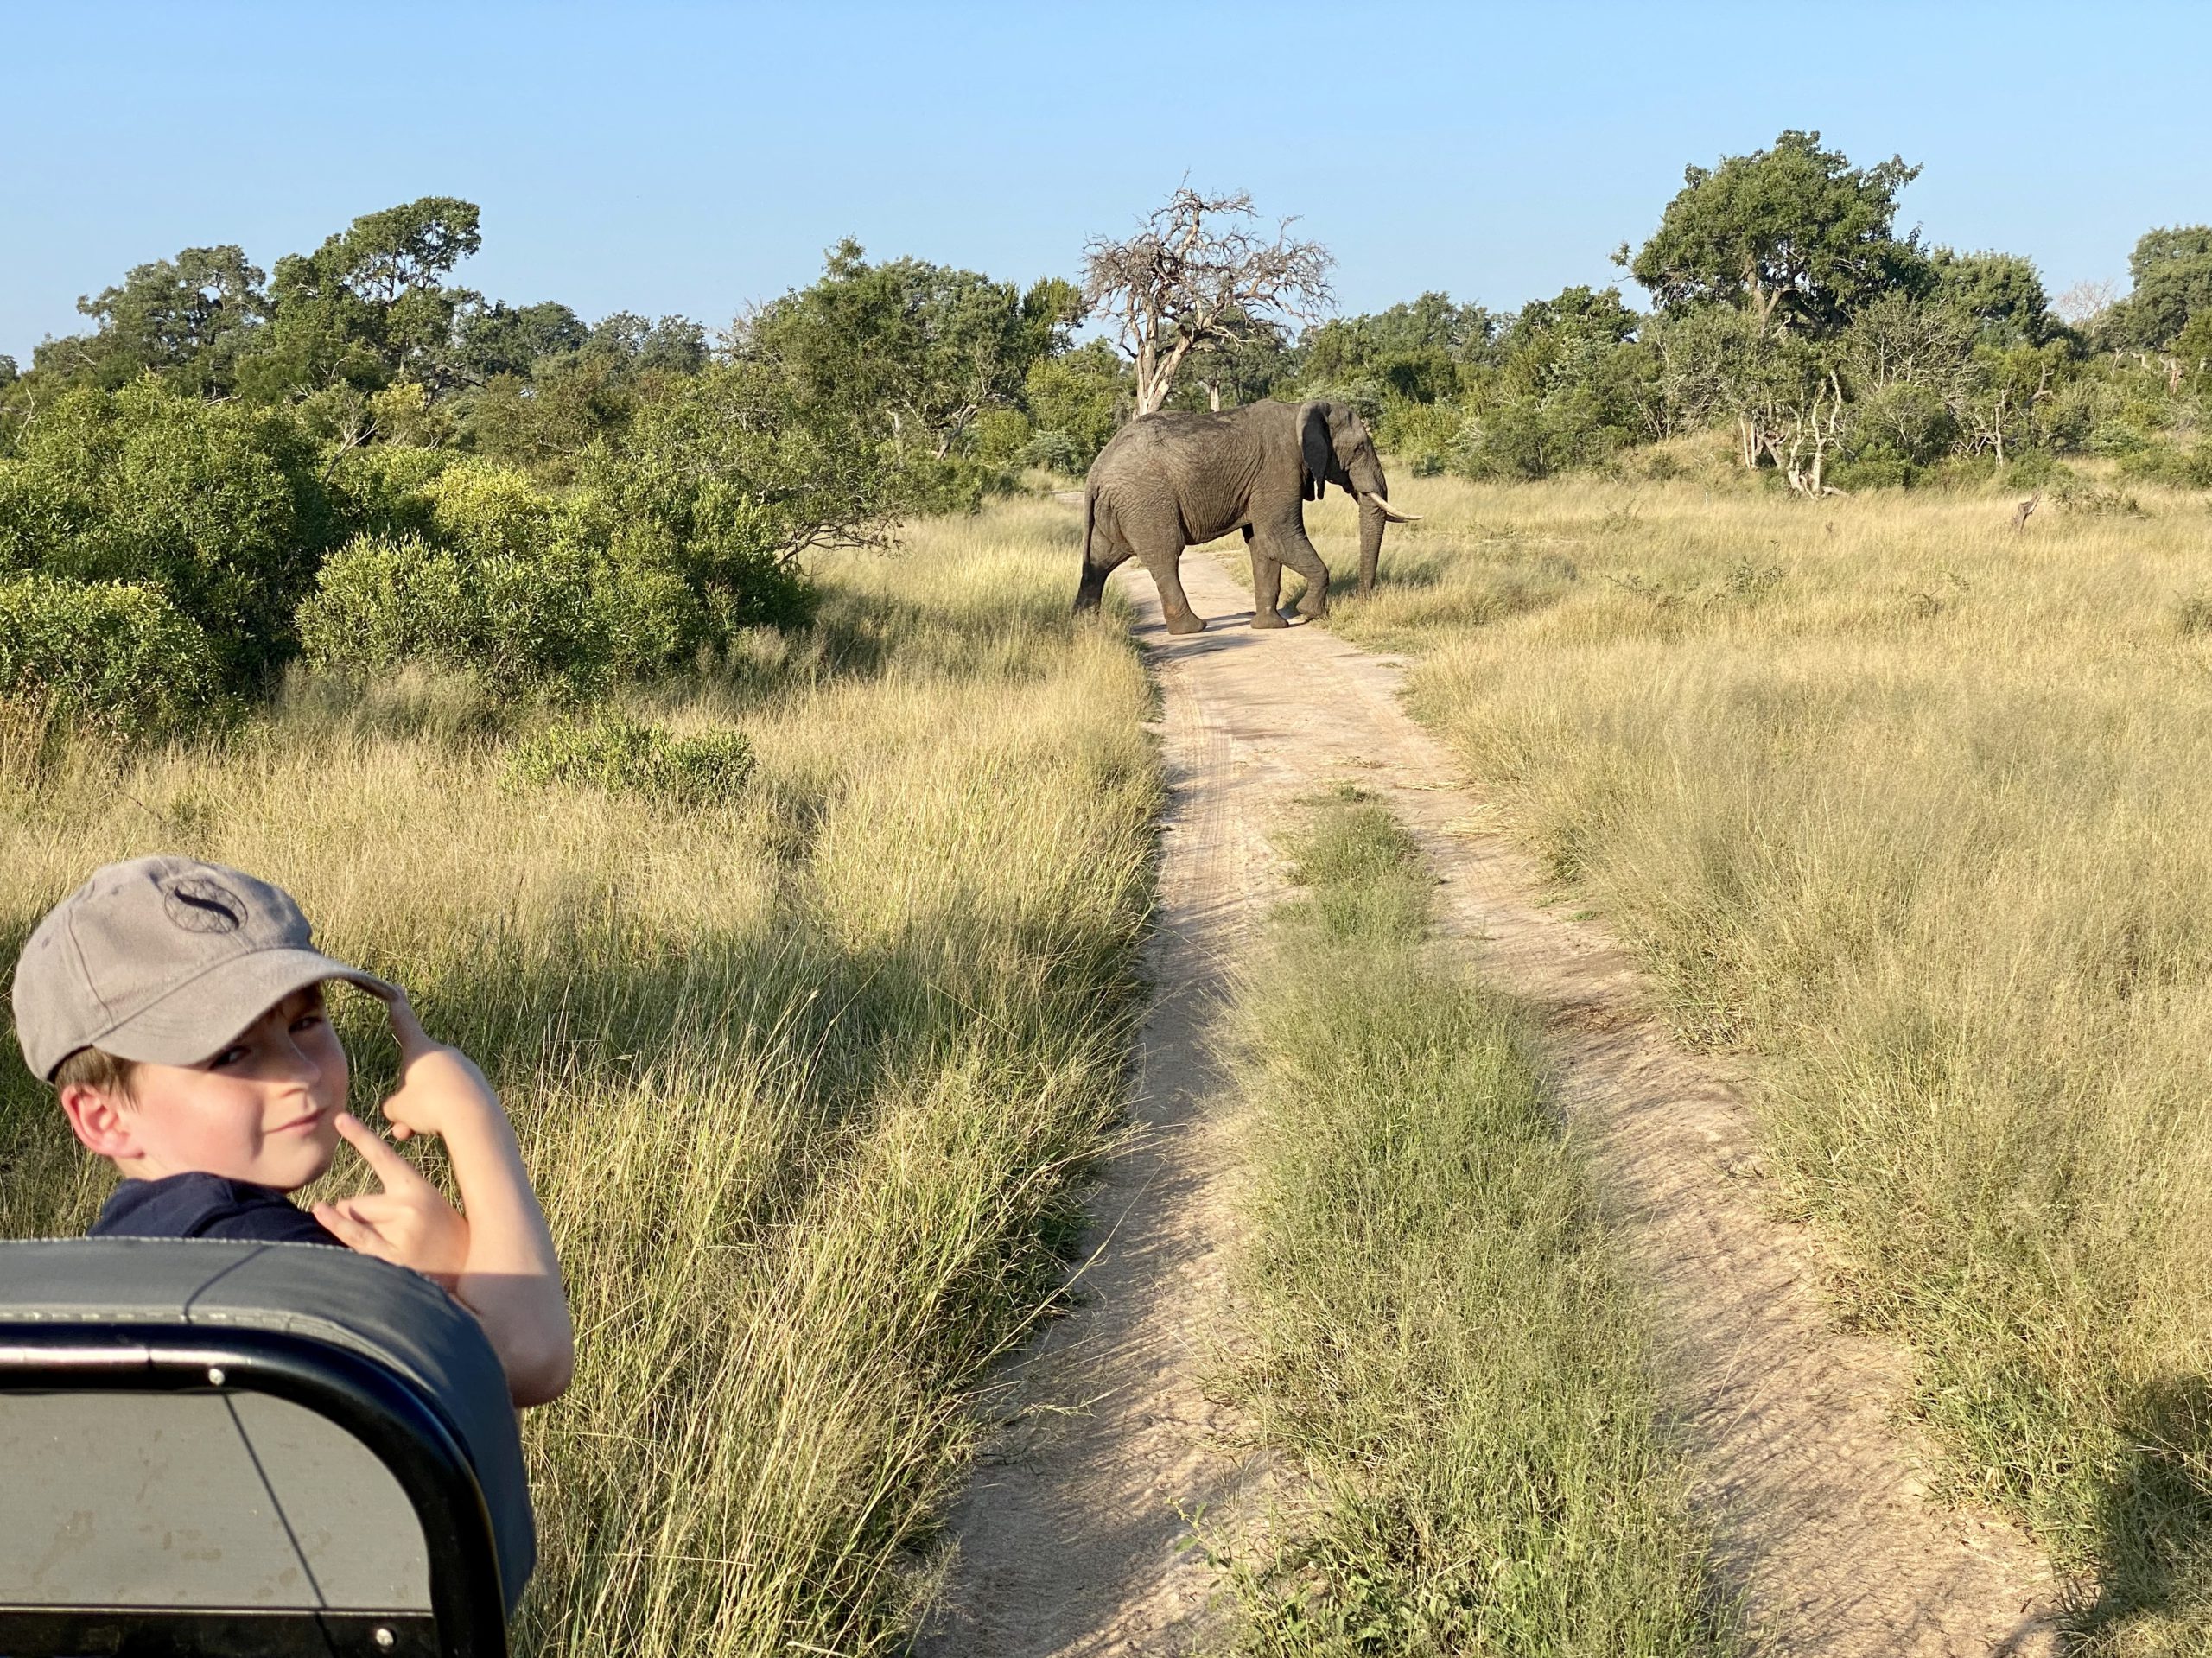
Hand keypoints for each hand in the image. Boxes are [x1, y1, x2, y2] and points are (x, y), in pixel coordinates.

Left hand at [313, 1111, 469, 1288]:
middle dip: (356, 1214)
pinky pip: (355, 1236)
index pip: (384, 1157)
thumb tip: (337, 1204)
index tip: (340, 1117)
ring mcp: (400, 1232)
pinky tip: (321, 1212)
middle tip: (385, 1231)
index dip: (361, 1135)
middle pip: (356, 1201)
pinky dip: (336, 1225)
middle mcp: (408, 1207)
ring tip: (385, 1241)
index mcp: (418, 1189)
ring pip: (354, 1218)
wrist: (469, 1269)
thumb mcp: (427, 1205)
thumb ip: (388, 1200)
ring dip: (354, 1227)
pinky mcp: (393, 1256)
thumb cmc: (443, 1235)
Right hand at [373, 991, 498, 1144]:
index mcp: (421, 1050)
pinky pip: (453, 1098)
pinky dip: (444, 1114)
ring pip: (434, 1090)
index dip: (398, 1009)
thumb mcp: (399, 1108)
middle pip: (418, 1073)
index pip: (405, 1025)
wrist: (473, 1118)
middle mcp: (444, 1053)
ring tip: (416, 1131)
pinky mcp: (478, 1085)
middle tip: (403, 1122)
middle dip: (408, 1098)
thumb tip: (400, 1109)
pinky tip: (442, 1128)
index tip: (398, 990)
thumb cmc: (430, 1106)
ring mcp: (464, 1068)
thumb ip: (394, 1106)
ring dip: (423, 1112)